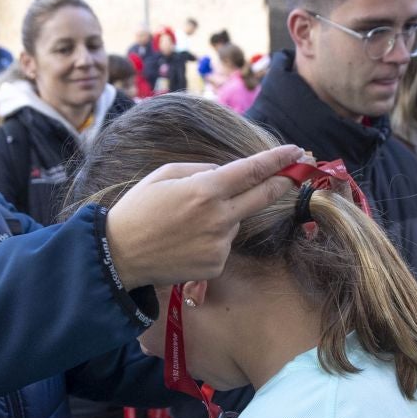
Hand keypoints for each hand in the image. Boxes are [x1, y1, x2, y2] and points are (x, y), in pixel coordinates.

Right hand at [105, 145, 304, 287]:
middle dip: (283, 182)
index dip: (277, 160)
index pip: (252, 171)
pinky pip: (223, 245)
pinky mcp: (215, 265)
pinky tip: (185, 242)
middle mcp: (218, 218)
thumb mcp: (164, 175)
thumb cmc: (138, 209)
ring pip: (235, 223)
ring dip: (223, 217)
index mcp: (205, 190)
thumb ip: (201, 170)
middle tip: (297, 171)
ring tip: (186, 223)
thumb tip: (226, 173)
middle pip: (263, 197)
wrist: (119, 255)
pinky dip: (211, 240)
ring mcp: (219, 245)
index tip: (295, 152)